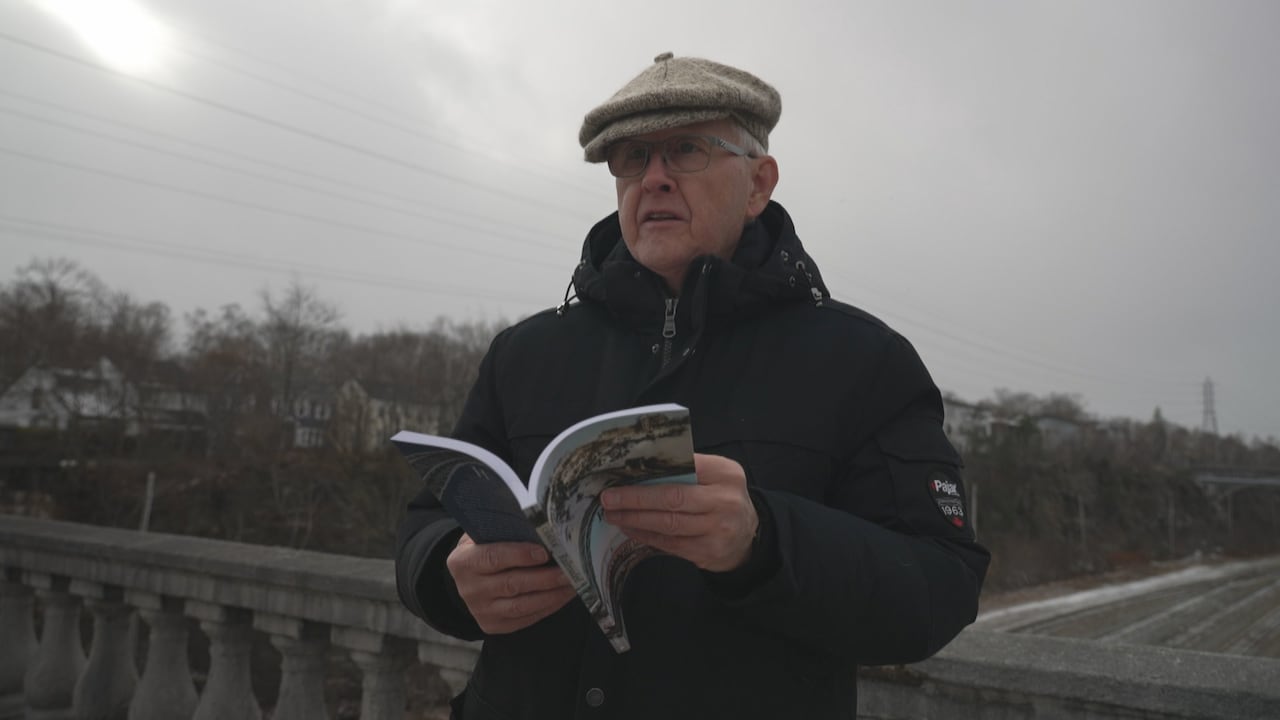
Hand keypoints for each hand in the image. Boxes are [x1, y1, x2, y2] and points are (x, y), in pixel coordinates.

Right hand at [445, 534, 575, 634]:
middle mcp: (469, 589)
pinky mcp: (494, 625)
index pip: (493, 558)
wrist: (468, 578)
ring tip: (572, 583)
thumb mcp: (485, 535)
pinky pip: (526, 618)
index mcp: (463, 562)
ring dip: (551, 595)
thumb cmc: (484, 548)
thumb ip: (506, 532)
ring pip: (521, 606)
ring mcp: (481, 611)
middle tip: (569, 570)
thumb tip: (542, 529)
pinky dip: (548, 607)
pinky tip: (563, 595)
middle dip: (544, 578)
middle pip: (511, 584)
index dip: (519, 555)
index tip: (544, 552)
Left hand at [601, 453, 758, 571]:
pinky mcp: (707, 552)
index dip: (652, 473)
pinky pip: (669, 544)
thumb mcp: (717, 476)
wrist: (749, 536)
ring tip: (613, 514)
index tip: (623, 474)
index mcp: (725, 474)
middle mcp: (723, 502)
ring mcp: (716, 530)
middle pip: (673, 499)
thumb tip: (640, 468)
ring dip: (635, 519)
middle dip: (636, 499)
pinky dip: (645, 535)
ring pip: (668, 525)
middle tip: (609, 498)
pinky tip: (630, 528)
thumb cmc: (723, 498)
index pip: (685, 468)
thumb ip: (689, 470)